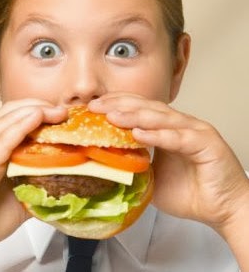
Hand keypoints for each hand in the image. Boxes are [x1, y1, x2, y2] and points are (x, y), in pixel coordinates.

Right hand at [0, 99, 66, 268]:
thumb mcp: (20, 199)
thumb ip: (38, 187)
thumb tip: (62, 185)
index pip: (18, 118)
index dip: (41, 111)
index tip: (64, 115)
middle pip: (14, 110)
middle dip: (41, 105)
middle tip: (63, 111)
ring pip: (9, 118)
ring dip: (36, 110)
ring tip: (57, 111)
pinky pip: (3, 139)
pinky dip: (21, 125)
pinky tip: (37, 117)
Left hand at [89, 93, 248, 229]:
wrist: (222, 210)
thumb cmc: (190, 193)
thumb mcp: (152, 177)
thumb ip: (135, 165)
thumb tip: (108, 162)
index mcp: (166, 129)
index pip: (138, 110)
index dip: (117, 105)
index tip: (94, 107)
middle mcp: (179, 125)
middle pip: (146, 108)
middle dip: (119, 105)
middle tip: (96, 106)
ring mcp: (193, 131)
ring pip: (160, 118)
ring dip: (135, 116)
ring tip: (112, 116)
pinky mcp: (205, 143)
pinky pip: (178, 138)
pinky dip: (158, 135)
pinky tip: (139, 134)